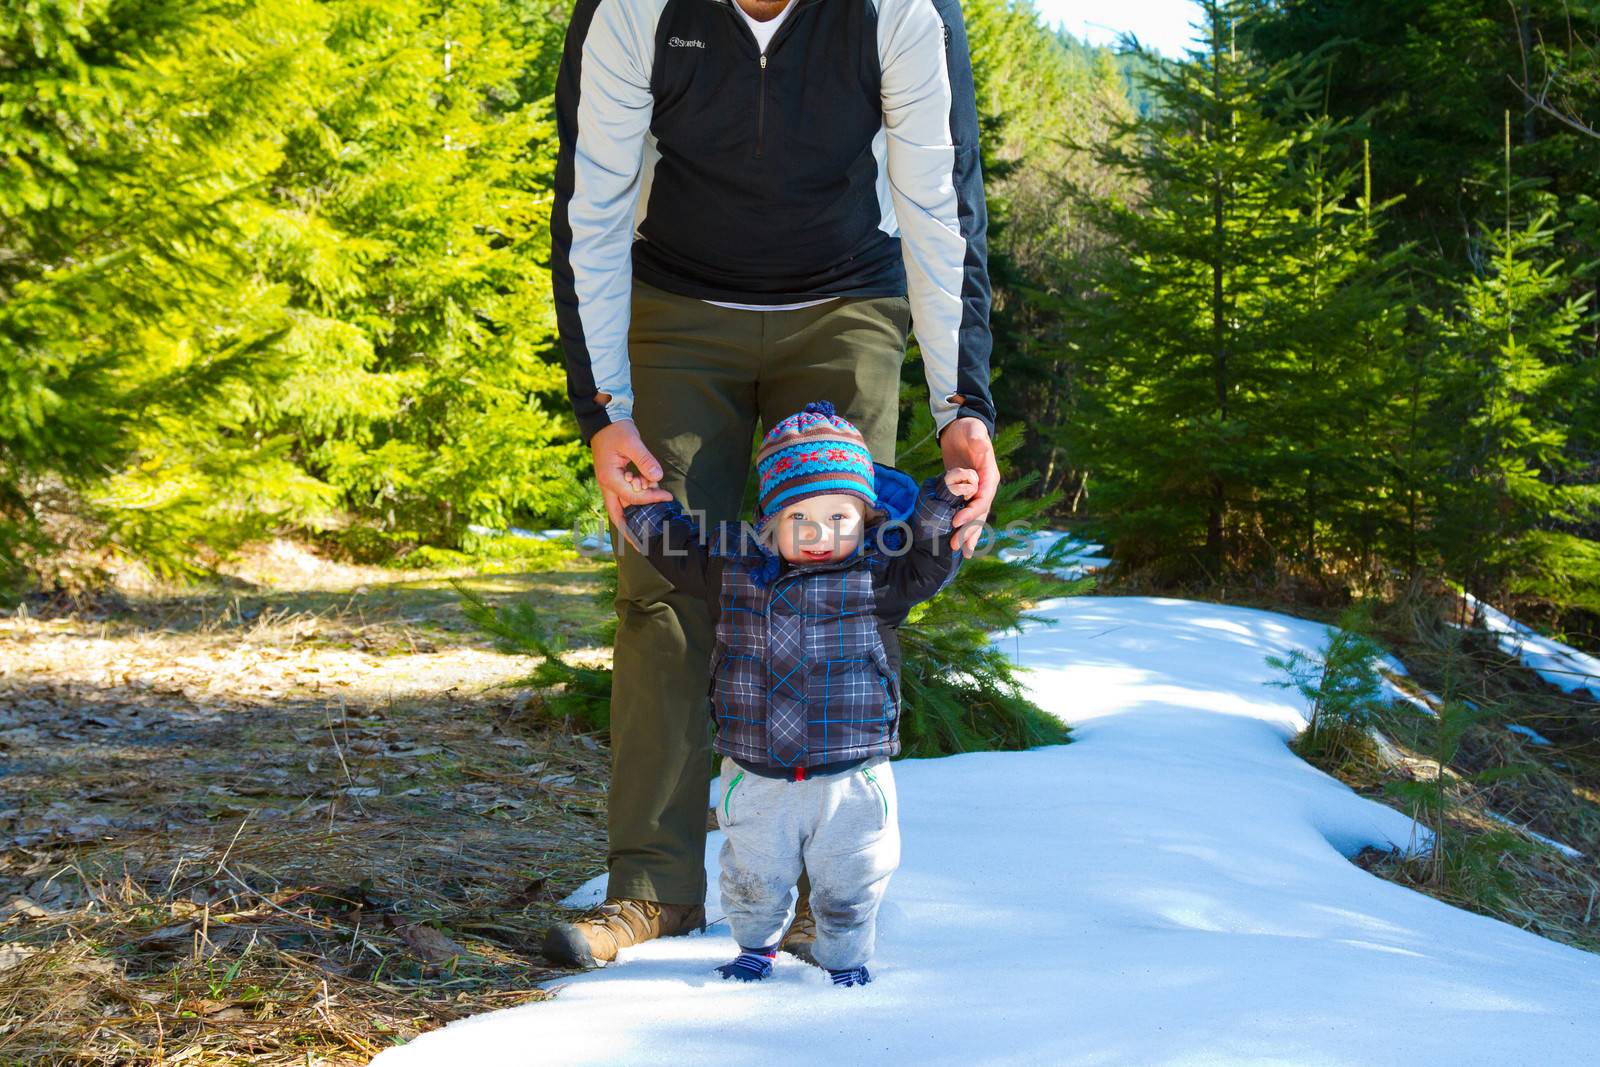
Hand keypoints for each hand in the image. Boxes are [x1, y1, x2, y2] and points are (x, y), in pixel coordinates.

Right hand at [591, 419, 672, 532]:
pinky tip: (650, 494)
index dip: (651, 498)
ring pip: (621, 506)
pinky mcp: (614, 478)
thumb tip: (657, 478)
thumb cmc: (617, 429)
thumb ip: (644, 460)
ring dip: (637, 509)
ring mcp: (609, 482)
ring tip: (656, 502)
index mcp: (609, 479)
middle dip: (629, 531)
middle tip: (643, 545)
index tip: (667, 496)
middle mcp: (607, 484)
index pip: (633, 497)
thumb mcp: (632, 442)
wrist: (605, 418)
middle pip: (617, 515)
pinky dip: (636, 500)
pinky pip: (624, 496)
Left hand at [938, 416, 999, 557]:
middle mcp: (986, 487)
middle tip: (956, 546)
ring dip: (968, 535)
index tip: (957, 522)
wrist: (962, 428)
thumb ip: (978, 440)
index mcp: (990, 476)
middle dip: (969, 530)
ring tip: (960, 552)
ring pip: (975, 518)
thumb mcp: (973, 431)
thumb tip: (982, 447)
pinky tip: (957, 540)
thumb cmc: (968, 429)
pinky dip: (963, 527)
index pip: (983, 499)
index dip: (972, 512)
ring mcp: (977, 491)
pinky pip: (966, 513)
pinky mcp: (965, 493)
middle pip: (980, 513)